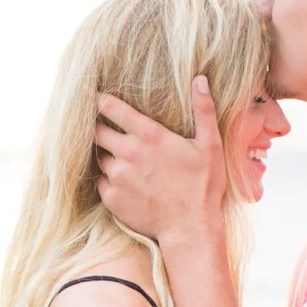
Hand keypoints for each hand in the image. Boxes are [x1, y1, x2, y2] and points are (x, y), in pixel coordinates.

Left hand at [94, 76, 228, 244]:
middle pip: (98, 132)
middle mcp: (128, 153)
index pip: (114, 110)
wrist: (190, 227)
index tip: (97, 98)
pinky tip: (127, 183)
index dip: (102, 102)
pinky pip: (101, 181)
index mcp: (150, 136)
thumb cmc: (203, 185)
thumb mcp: (210, 144)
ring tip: (126, 162)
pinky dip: (109, 179)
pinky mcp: (110, 197)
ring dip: (108, 156)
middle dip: (101, 129)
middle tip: (109, 131)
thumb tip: (199, 79)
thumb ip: (203, 110)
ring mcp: (117, 176)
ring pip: (100, 157)